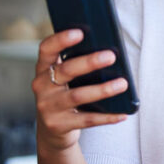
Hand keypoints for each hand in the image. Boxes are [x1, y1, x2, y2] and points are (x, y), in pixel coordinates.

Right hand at [33, 28, 129, 153]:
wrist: (51, 131)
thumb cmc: (64, 95)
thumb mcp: (64, 79)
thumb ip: (76, 65)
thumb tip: (108, 52)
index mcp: (43, 69)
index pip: (46, 49)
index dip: (61, 40)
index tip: (80, 32)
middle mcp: (41, 86)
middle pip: (66, 71)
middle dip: (89, 62)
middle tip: (111, 56)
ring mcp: (48, 107)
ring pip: (78, 96)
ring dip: (102, 90)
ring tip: (122, 84)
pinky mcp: (58, 125)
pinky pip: (86, 120)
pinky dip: (106, 117)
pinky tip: (122, 114)